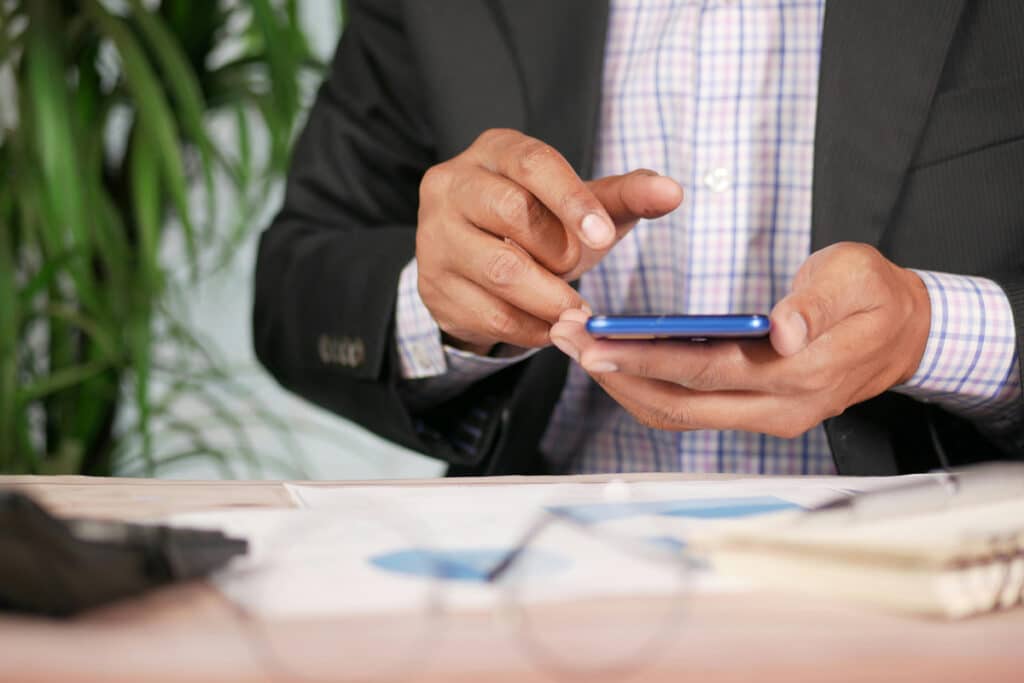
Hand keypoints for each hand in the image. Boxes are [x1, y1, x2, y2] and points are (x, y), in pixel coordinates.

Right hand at [416, 128, 682, 353]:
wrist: (482, 263)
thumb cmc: (541, 223)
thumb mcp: (585, 205)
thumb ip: (628, 196)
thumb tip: (672, 191)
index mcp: (495, 151)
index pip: (533, 164)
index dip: (572, 200)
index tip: (605, 236)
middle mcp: (452, 184)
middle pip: (511, 214)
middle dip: (559, 251)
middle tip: (580, 272)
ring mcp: (435, 237)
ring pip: (498, 270)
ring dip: (549, 298)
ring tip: (576, 311)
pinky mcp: (432, 285)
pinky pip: (487, 313)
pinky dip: (530, 328)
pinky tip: (549, 327)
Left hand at [548, 243, 931, 437]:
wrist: (904, 335)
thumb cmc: (876, 295)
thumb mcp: (856, 277)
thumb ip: (817, 303)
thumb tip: (782, 331)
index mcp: (803, 374)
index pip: (708, 371)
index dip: (647, 359)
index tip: (596, 342)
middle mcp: (780, 410)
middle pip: (679, 402)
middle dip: (616, 373)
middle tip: (565, 337)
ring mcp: (767, 418)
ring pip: (677, 413)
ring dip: (622, 383)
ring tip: (575, 344)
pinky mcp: (755, 415)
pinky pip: (689, 409)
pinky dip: (646, 387)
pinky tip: (615, 360)